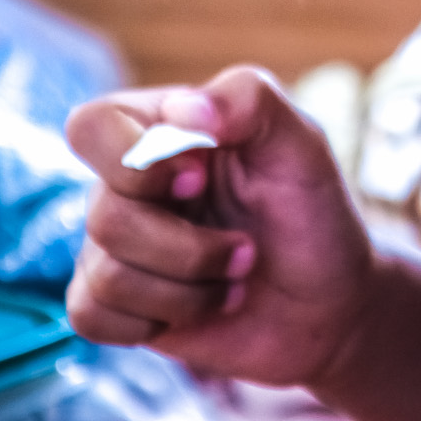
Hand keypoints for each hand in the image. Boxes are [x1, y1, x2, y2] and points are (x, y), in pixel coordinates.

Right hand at [65, 69, 377, 389]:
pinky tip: (200, 309)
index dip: (133, 162)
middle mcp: (126, 185)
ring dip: (190, 290)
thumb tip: (184, 110)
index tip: (199, 180)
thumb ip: (249, 100)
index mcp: (158, 130)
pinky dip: (156, 320)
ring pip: (107, 275)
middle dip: (191, 248)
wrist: (329, 305)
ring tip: (235, 280)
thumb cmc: (313, 214)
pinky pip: (91, 316)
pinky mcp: (115, 304)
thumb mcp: (300, 144)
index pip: (91, 127)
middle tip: (248, 249)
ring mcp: (115, 245)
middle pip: (106, 215)